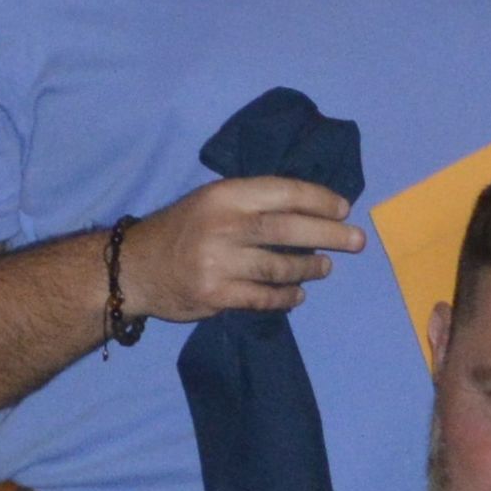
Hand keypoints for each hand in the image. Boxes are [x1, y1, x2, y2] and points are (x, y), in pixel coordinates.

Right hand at [118, 178, 364, 322]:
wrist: (133, 266)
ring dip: (309, 269)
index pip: (284, 192)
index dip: (319, 200)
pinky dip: (285, 297)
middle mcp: (224, 225)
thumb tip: (310, 208)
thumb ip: (253, 202)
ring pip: (279, 267)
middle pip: (289, 230)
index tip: (343, 208)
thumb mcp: (212, 201)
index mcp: (226, 195)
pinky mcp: (216, 295)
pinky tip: (298, 295)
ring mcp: (219, 262)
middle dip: (329, 235)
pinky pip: (263, 298)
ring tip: (325, 268)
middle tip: (356, 241)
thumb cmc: (182, 229)